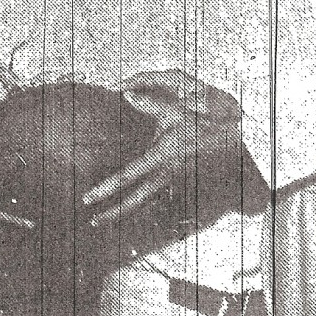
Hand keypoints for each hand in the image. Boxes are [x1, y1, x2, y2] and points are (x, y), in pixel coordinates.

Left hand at [83, 71, 241, 225]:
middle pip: (135, 200)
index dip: (107, 188)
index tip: (88, 197)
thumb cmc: (199, 123)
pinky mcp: (173, 178)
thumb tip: (126, 94)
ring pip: (144, 201)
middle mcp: (165, 172)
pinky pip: (151, 195)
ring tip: (103, 219)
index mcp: (161, 157)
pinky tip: (124, 205)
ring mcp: (170, 178)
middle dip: (113, 212)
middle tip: (92, 221)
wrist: (227, 139)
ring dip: (124, 211)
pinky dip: (136, 202)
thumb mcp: (174, 111)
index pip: (128, 176)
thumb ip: (149, 103)